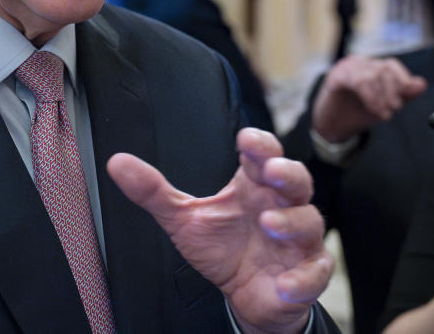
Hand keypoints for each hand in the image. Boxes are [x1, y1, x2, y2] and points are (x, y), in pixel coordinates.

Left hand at [107, 128, 332, 333]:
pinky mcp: (306, 273)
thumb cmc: (222, 247)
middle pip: (296, 180)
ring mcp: (297, 240)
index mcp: (253, 186)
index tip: (245, 140)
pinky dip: (303, 279)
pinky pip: (316, 272)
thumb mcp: (184, 218)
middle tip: (271, 172)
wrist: (245, 295)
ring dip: (292, 222)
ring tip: (268, 225)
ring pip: (309, 222)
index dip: (259, 144)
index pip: (263, 154)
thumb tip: (117, 163)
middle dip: (287, 173)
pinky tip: (285, 283)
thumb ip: (154, 191)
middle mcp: (280, 206)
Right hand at [311, 55, 425, 142]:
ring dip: (381, 97)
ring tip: (383, 113)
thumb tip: (421, 84)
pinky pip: (357, 81)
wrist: (332, 126)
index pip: (391, 65)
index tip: (402, 101)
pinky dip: (370, 97)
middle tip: (394, 109)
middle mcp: (360, 64)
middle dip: (393, 91)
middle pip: (384, 68)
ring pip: (372, 75)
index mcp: (371, 67)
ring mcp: (346, 68)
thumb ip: (403, 94)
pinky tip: (373, 109)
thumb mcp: (385, 105)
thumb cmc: (356, 112)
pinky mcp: (335, 77)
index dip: (402, 81)